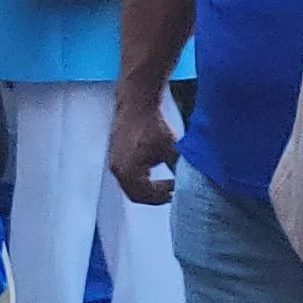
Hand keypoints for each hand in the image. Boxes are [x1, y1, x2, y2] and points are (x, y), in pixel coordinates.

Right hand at [108, 90, 179, 207]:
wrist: (136, 105)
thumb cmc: (152, 126)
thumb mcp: (171, 150)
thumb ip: (177, 170)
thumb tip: (189, 183)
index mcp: (128, 171)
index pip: (144, 196)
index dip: (162, 198)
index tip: (176, 191)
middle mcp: (117, 170)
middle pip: (135, 195)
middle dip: (154, 196)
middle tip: (171, 192)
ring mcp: (114, 163)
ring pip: (130, 186)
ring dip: (147, 187)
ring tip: (165, 183)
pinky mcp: (115, 156)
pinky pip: (127, 176)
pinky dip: (140, 179)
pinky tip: (154, 171)